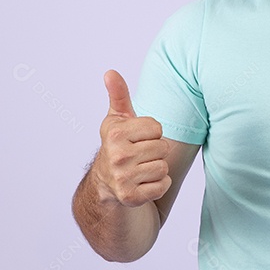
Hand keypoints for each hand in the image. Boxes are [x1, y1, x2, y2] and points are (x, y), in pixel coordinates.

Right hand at [91, 70, 171, 207]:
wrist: (106, 182)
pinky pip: (163, 186)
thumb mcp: (117, 119)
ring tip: (140, 168)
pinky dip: (158, 185)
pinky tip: (143, 183)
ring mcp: (123, 178)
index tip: (137, 138)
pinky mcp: (131, 197)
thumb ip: (118, 95)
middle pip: (163, 148)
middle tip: (139, 155)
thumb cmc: (118, 144)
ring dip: (156, 168)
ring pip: (163, 167)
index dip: (151, 133)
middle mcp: (117, 156)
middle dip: (155, 151)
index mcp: (115, 133)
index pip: (157, 128)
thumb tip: (110, 72)